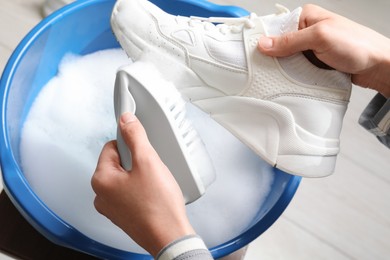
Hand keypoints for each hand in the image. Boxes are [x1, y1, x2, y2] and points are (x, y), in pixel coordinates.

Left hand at [91, 112, 194, 256]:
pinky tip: (153, 194)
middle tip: (151, 169)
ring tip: (154, 184)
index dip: (130, 144)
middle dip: (136, 162)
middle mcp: (101, 195)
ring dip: (139, 176)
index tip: (142, 147)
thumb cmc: (158, 206)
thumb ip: (135, 137)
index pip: (111, 146)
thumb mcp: (148, 162)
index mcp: (101, 180)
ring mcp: (112, 207)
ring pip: (125, 178)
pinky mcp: (123, 215)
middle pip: (118, 162)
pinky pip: (129, 193)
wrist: (170, 235)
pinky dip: (141, 190)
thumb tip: (126, 120)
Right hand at [258, 4, 389, 96]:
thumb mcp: (319, 38)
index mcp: (306, 17)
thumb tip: (265, 43)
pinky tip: (291, 80)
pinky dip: (293, 76)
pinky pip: (296, 69)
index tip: (254, 54)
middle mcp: (307, 31)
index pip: (275, 27)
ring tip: (281, 76)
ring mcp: (310, 48)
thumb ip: (290, 41)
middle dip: (273, 58)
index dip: (264, 40)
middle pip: (279, 45)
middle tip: (267, 69)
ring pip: (286, 59)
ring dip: (284, 69)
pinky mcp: (313, 62)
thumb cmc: (358, 45)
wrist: (377, 66)